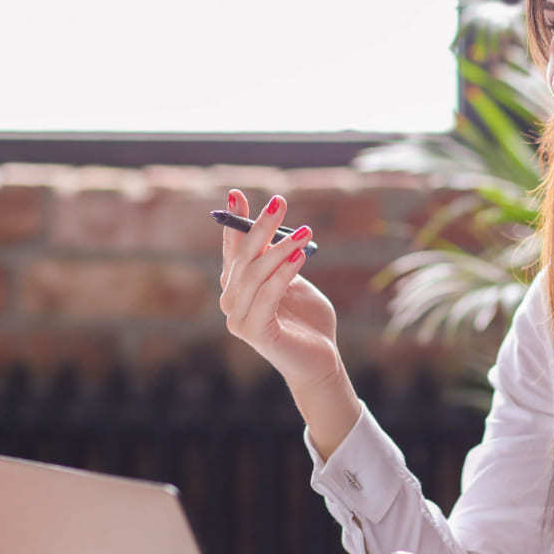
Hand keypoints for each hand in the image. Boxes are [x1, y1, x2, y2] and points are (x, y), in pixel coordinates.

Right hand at [218, 190, 360, 455]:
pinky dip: (283, 274)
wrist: (320, 361)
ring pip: (256, 274)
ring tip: (305, 232)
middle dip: (260, 226)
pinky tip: (300, 256)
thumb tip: (278, 229)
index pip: (233, 248)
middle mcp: (232, 301)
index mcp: (239, 286)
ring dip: (280, 248)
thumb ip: (282, 260)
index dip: (234, 220)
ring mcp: (239, 319)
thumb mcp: (295, 281)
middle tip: (279, 201)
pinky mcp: (254, 333)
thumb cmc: (309, 321)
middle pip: (243, 256)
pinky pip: (267, 296)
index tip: (236, 192)